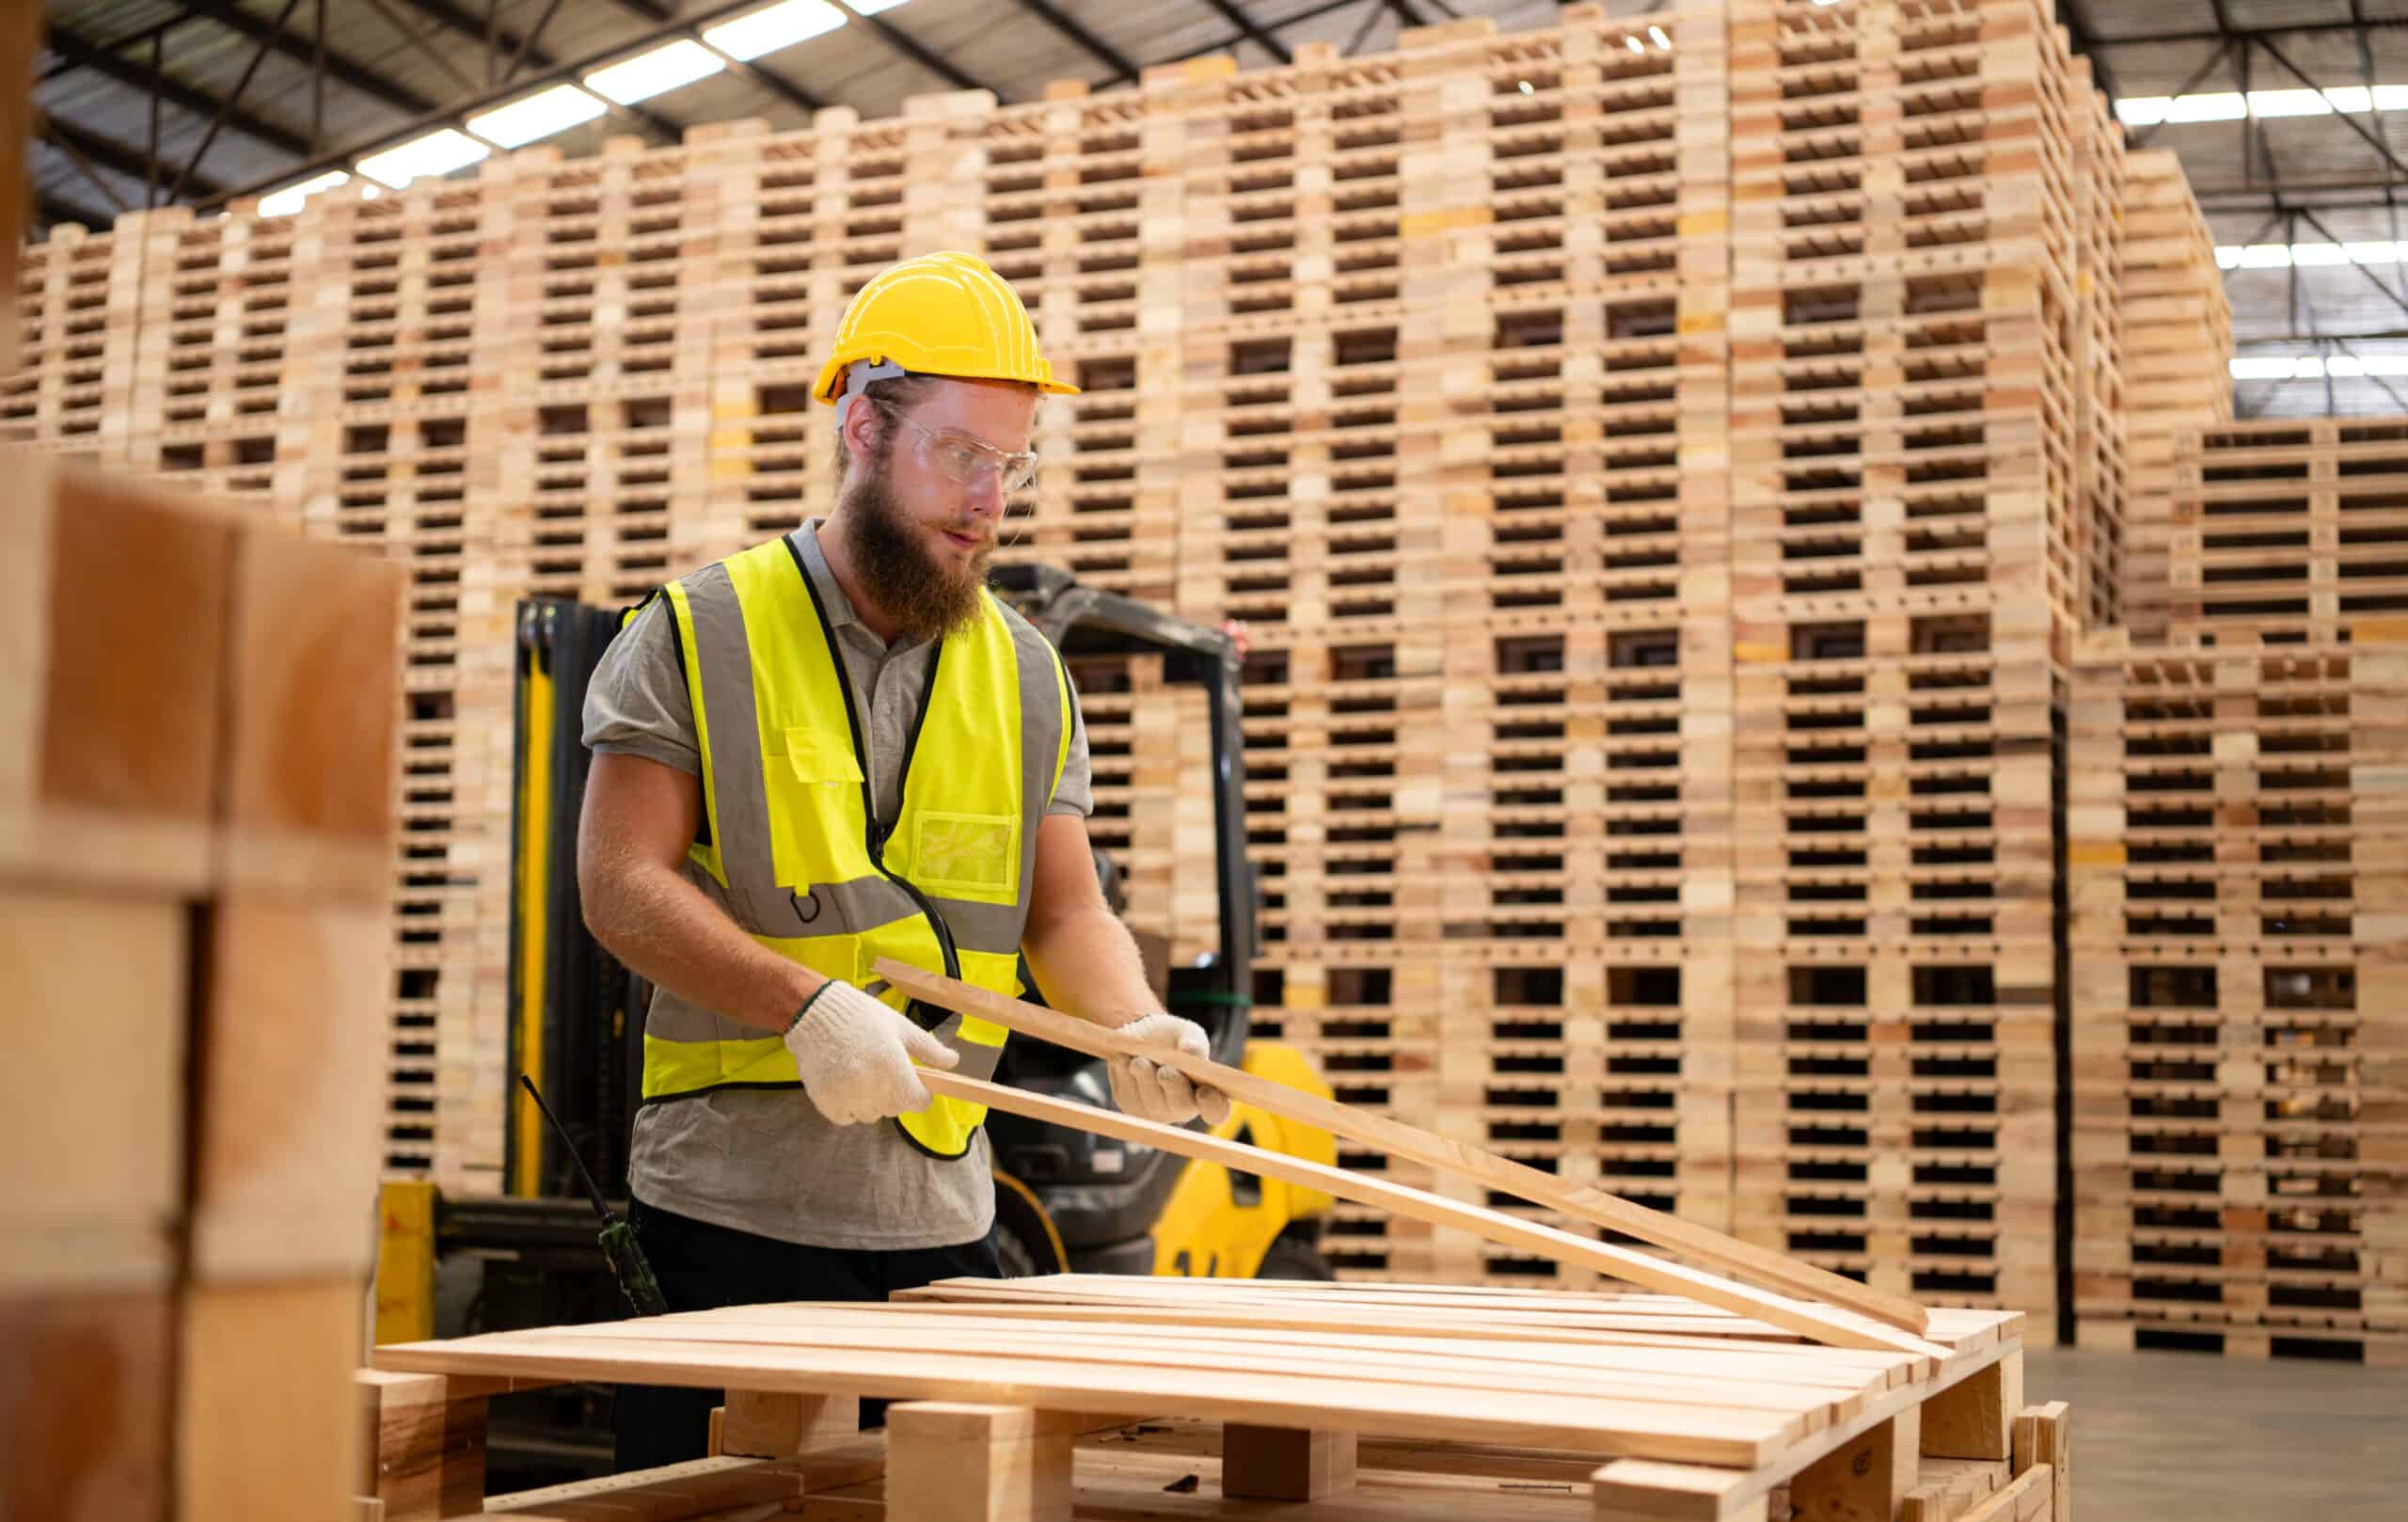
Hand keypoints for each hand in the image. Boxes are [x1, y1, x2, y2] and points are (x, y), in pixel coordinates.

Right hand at [783, 980, 958, 1124]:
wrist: (815, 1013)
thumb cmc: (862, 1017)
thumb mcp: (901, 1027)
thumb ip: (929, 1048)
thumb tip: (954, 1062)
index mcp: (893, 1068)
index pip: (918, 1102)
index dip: (920, 1094)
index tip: (915, 1085)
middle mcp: (871, 1087)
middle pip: (895, 1108)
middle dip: (895, 1094)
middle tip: (882, 1070)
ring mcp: (847, 1097)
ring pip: (871, 1115)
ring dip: (872, 1102)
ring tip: (861, 1074)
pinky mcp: (826, 1102)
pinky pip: (846, 1118)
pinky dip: (848, 1107)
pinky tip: (845, 1083)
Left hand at [1106, 1012, 1231, 1126]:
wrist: (1143, 1036)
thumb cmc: (1173, 1039)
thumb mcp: (1187, 1033)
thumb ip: (1194, 1043)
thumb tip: (1192, 1053)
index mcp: (1206, 1092)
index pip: (1217, 1111)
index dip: (1213, 1106)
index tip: (1206, 1091)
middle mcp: (1182, 1108)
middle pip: (1181, 1107)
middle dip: (1173, 1086)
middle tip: (1166, 1070)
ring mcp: (1155, 1110)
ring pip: (1150, 1101)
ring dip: (1145, 1078)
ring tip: (1139, 1060)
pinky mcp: (1130, 1105)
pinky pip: (1127, 1093)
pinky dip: (1124, 1074)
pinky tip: (1123, 1058)